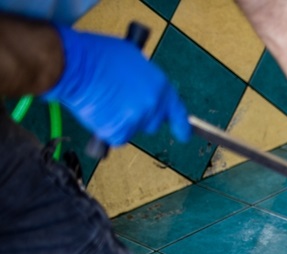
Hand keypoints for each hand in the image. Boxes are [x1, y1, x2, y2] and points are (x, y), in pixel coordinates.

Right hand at [43, 25, 189, 146]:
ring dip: (121, 121)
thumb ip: (145, 80)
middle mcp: (153, 105)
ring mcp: (137, 120)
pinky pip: (116, 136)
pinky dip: (107, 128)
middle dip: (139, 117)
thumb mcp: (134, 60)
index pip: (177, 112)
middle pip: (153, 123)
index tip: (183, 135)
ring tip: (104, 101)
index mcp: (160, 86)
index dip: (181, 126)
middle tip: (120, 103)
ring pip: (133, 129)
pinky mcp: (119, 131)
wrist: (75, 65)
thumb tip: (144, 89)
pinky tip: (99, 110)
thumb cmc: (98, 55)